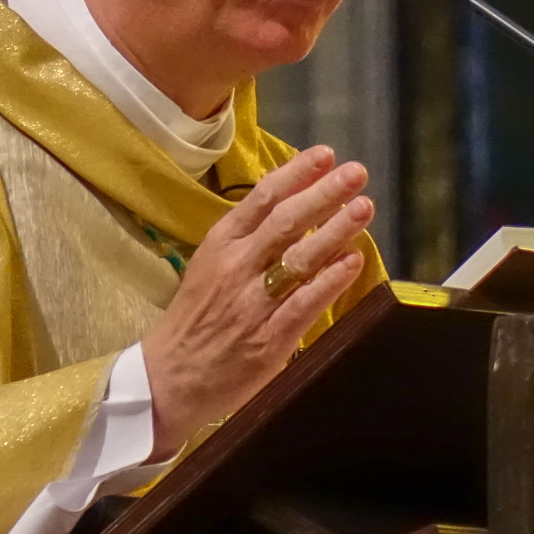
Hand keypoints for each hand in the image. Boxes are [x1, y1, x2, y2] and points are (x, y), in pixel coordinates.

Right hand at [138, 146, 372, 459]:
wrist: (169, 378)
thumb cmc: (196, 318)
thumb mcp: (210, 265)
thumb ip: (248, 238)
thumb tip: (293, 203)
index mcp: (220, 244)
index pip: (262, 198)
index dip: (297, 174)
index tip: (326, 155)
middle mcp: (236, 267)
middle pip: (286, 221)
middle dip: (325, 193)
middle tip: (357, 173)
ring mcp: (253, 303)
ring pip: (300, 258)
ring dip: (336, 230)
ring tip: (364, 207)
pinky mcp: (269, 339)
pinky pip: (305, 303)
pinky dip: (331, 280)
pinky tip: (354, 261)